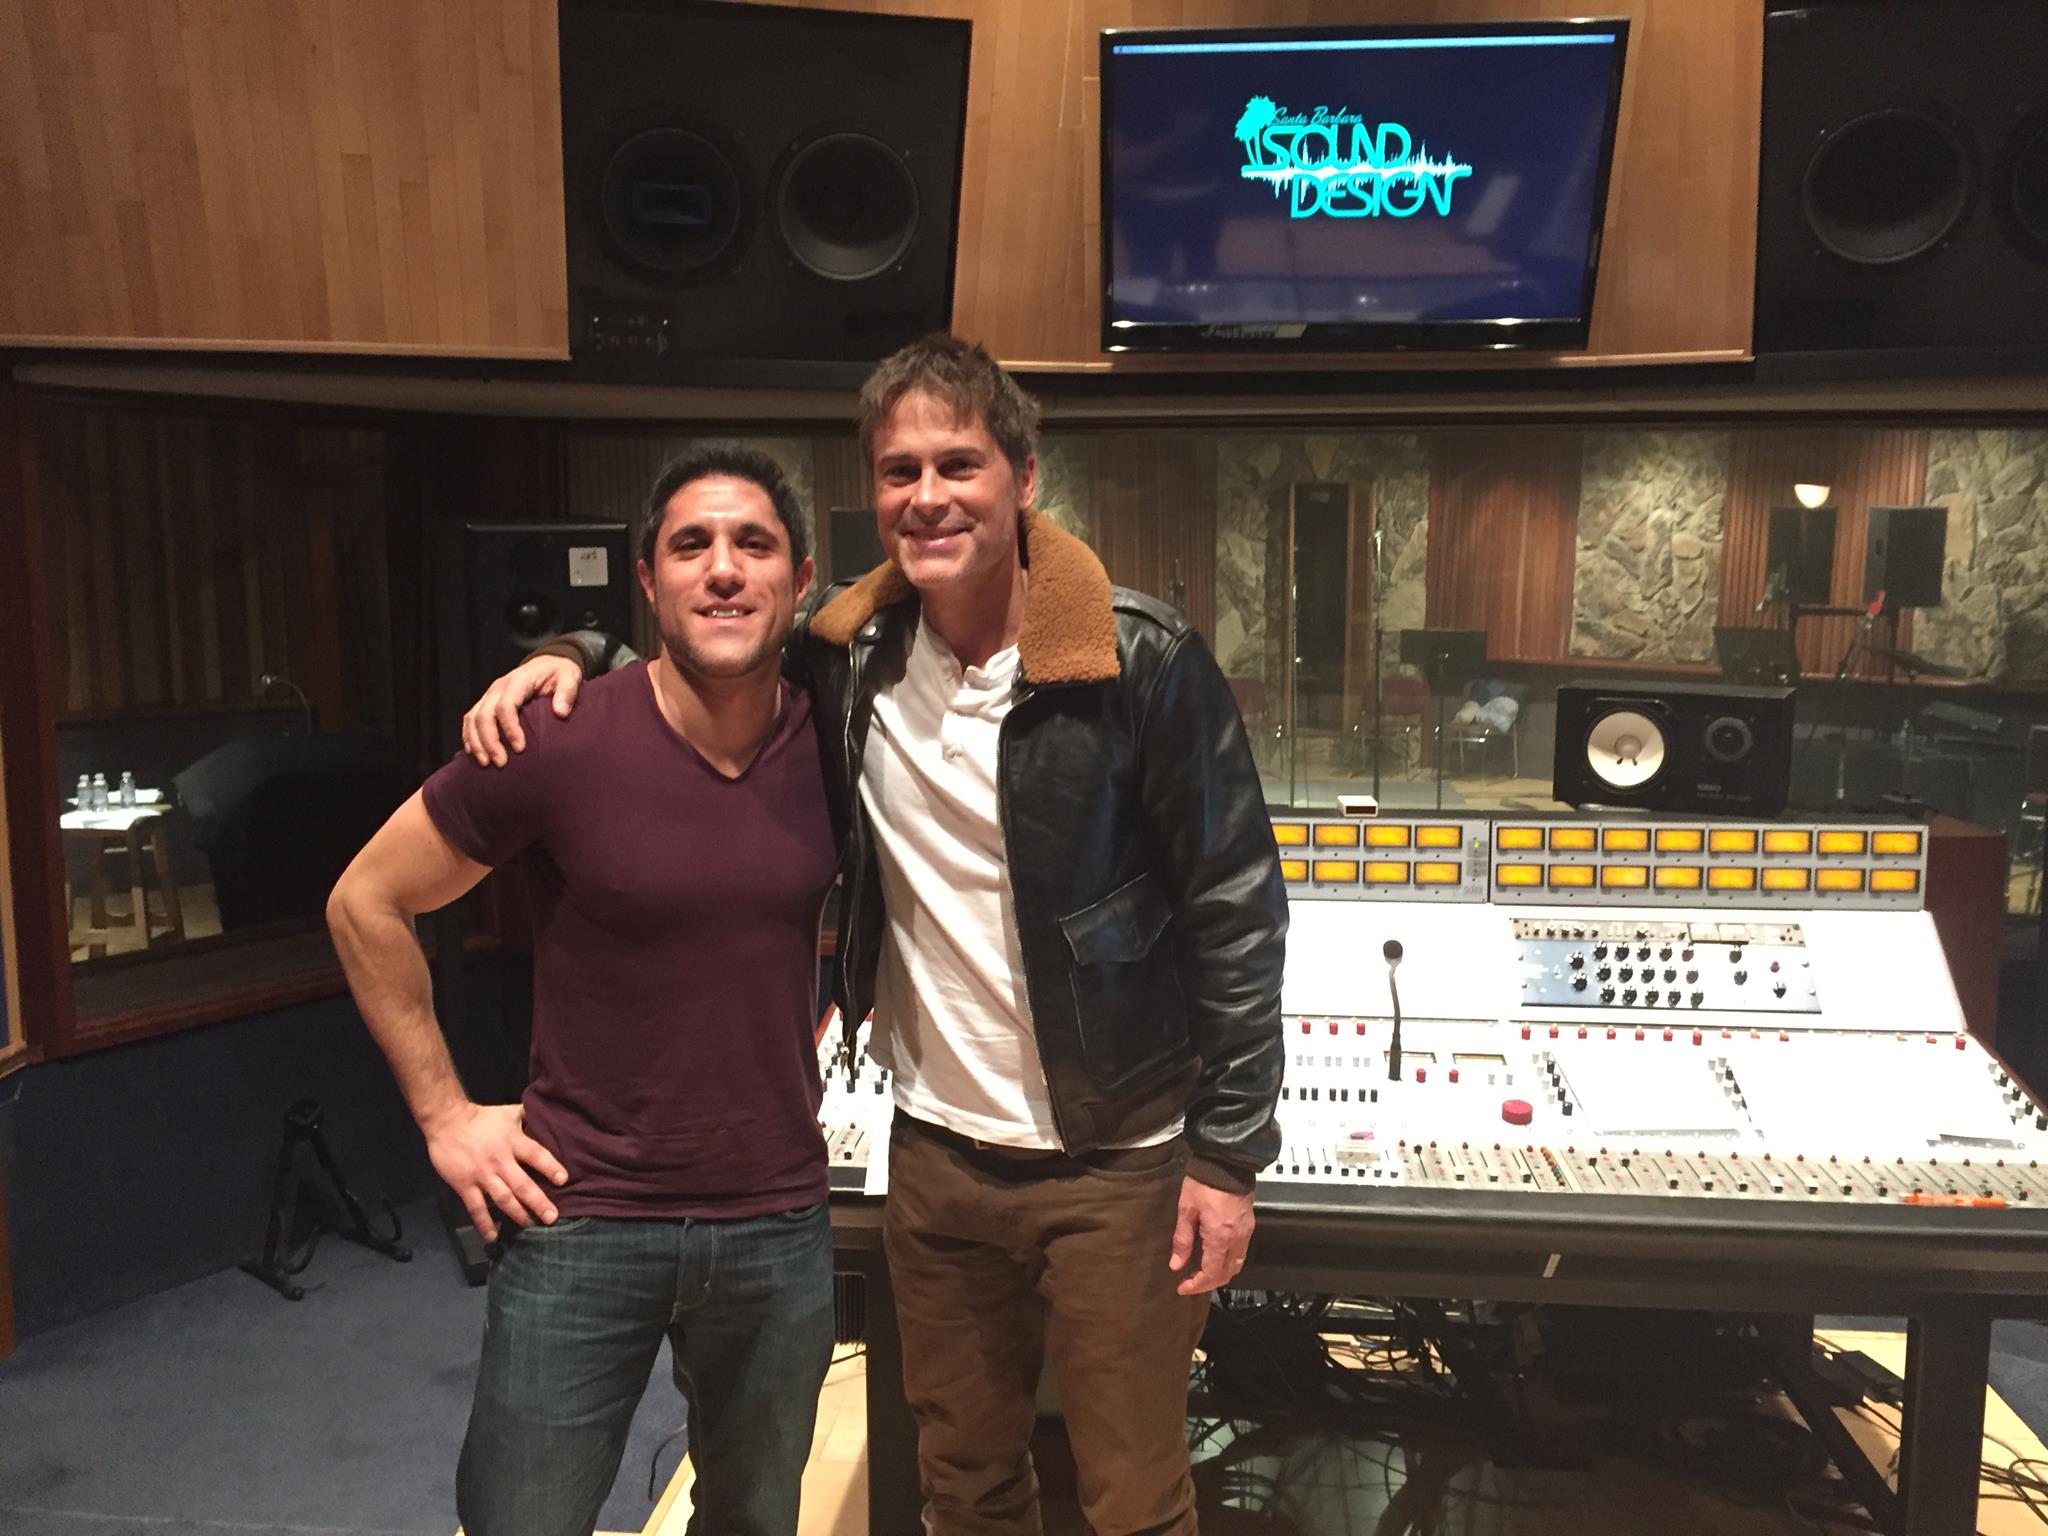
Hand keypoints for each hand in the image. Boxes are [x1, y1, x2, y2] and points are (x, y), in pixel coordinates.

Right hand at [422, 1101, 569, 1241]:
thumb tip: (545, 1117)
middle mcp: (500, 1161)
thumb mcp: (508, 1112)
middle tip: (552, 1218)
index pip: (536, 1155)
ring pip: (503, 1199)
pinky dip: (484, 1223)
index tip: (563, 1180)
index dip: (550, 1167)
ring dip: (518, 1214)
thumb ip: (527, 1117)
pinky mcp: (464, 1185)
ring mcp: (482, 1175)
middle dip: (538, 1202)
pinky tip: (492, 1236)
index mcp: (512, 1142)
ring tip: (531, 1225)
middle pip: (523, 1184)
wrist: (446, 1121)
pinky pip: (476, 1208)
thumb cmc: (481, 1118)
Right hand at [462, 654, 584, 765]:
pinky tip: (475, 754)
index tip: (520, 749)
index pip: (506, 706)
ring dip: (477, 743)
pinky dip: (470, 737)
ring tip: (486, 763)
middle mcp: (498, 688)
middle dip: (490, 741)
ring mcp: (489, 695)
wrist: (547, 664)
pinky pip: (470, 720)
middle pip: (484, 715)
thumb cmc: (558, 673)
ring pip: (472, 719)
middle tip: (501, 763)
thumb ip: (567, 693)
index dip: (510, 728)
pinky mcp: (486, 703)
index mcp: (518, 681)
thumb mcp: (570, 677)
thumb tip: (560, 713)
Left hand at [1169, 1176, 1254, 1295]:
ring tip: (1201, 1272)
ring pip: (1236, 1266)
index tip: (1182, 1288)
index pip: (1211, 1274)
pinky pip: (1241, 1253)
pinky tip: (1215, 1257)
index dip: (1196, 1286)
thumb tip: (1176, 1264)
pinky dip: (1228, 1262)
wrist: (1226, 1163)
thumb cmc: (1204, 1183)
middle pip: (1226, 1275)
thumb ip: (1182, 1239)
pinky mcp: (1249, 1226)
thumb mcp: (1186, 1210)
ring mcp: (1245, 1234)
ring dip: (1220, 1274)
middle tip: (1189, 1282)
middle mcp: (1236, 1240)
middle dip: (1207, 1283)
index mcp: (1220, 1238)